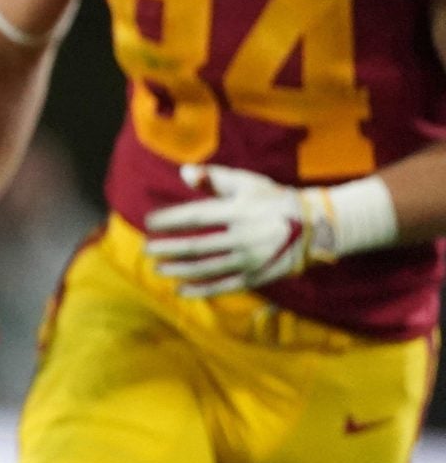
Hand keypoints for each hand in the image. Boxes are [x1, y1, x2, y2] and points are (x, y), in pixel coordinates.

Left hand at [145, 163, 335, 297]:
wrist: (316, 225)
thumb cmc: (273, 200)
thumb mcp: (248, 183)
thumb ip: (215, 178)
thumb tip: (184, 172)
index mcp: (239, 210)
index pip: (195, 216)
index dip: (169, 220)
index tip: (149, 222)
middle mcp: (243, 236)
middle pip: (195, 246)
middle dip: (166, 248)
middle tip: (146, 249)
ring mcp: (250, 259)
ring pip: (205, 268)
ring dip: (178, 269)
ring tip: (157, 268)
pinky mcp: (257, 276)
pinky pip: (223, 286)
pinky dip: (200, 290)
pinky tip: (180, 290)